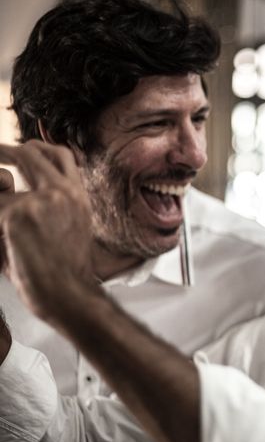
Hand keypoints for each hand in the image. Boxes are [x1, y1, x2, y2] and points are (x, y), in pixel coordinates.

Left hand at [0, 140, 95, 324]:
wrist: (69, 293)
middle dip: (7, 150)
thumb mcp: (72, 230)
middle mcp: (64, 192)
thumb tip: (19, 190)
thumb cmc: (67, 272)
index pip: (62, 156)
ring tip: (3, 213)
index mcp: (79, 197)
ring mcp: (41, 200)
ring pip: (2, 182)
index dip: (40, 148)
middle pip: (32, 153)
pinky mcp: (17, 214)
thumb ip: (53, 207)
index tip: (25, 149)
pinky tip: (8, 243)